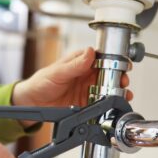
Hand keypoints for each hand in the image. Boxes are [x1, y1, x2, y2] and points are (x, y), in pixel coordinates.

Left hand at [13, 47, 132, 108]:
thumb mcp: (57, 72)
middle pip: (108, 74)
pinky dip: (108, 104)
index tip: (122, 64)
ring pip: (106, 88)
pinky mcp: (85, 102)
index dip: (113, 60)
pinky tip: (114, 105)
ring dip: (116, 91)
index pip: (101, 58)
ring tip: (124, 94)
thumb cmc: (41, 82)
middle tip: (124, 81)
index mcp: (79, 62)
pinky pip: (99, 102)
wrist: (33, 102)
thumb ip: (74, 65)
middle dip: (119, 77)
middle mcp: (85, 74)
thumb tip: (90, 52)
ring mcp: (86, 88)